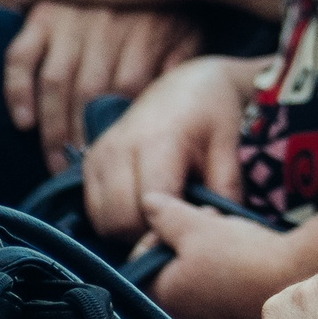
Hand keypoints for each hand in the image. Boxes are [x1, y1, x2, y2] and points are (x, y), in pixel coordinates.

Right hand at [6, 0, 204, 171]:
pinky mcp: (41, 13)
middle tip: (75, 174)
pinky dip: (17, 90)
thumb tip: (166, 107)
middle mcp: (105, 25)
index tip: (112, 162)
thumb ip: (181, 63)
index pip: (127, 92)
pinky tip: (23, 121)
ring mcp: (70, 18)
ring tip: (53, 161)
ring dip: (51, 128)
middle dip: (80, 141)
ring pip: (54, 82)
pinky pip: (20, 56)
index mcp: (146, 31)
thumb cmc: (169, 0)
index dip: (116, 130)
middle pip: (88, 95)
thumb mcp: (190, 28)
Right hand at [76, 51, 251, 239]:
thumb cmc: (213, 114)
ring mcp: (98, 155)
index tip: (193, 229)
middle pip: (121, 221)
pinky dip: (116, 220)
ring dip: (131, 231)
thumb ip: (224, 190)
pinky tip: (143, 208)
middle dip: (150, 234)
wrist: (188, 83)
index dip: (171, 228)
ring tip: (162, 217)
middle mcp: (118, 148)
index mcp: (156, 141)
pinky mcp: (88, 162)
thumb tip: (215, 229)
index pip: (150, 206)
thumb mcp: (228, 147)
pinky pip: (95, 211)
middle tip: (178, 227)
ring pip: (104, 222)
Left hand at [141, 191, 307, 318]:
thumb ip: (166, 216)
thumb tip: (146, 202)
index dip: (159, 234)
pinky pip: (217, 299)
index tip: (181, 219)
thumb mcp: (198, 226)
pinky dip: (224, 279)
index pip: (141, 263)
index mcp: (161, 297)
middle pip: (169, 273)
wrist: (295, 280)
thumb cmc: (240, 254)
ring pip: (194, 285)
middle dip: (184, 244)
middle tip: (209, 223)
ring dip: (205, 260)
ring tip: (231, 238)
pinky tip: (244, 262)